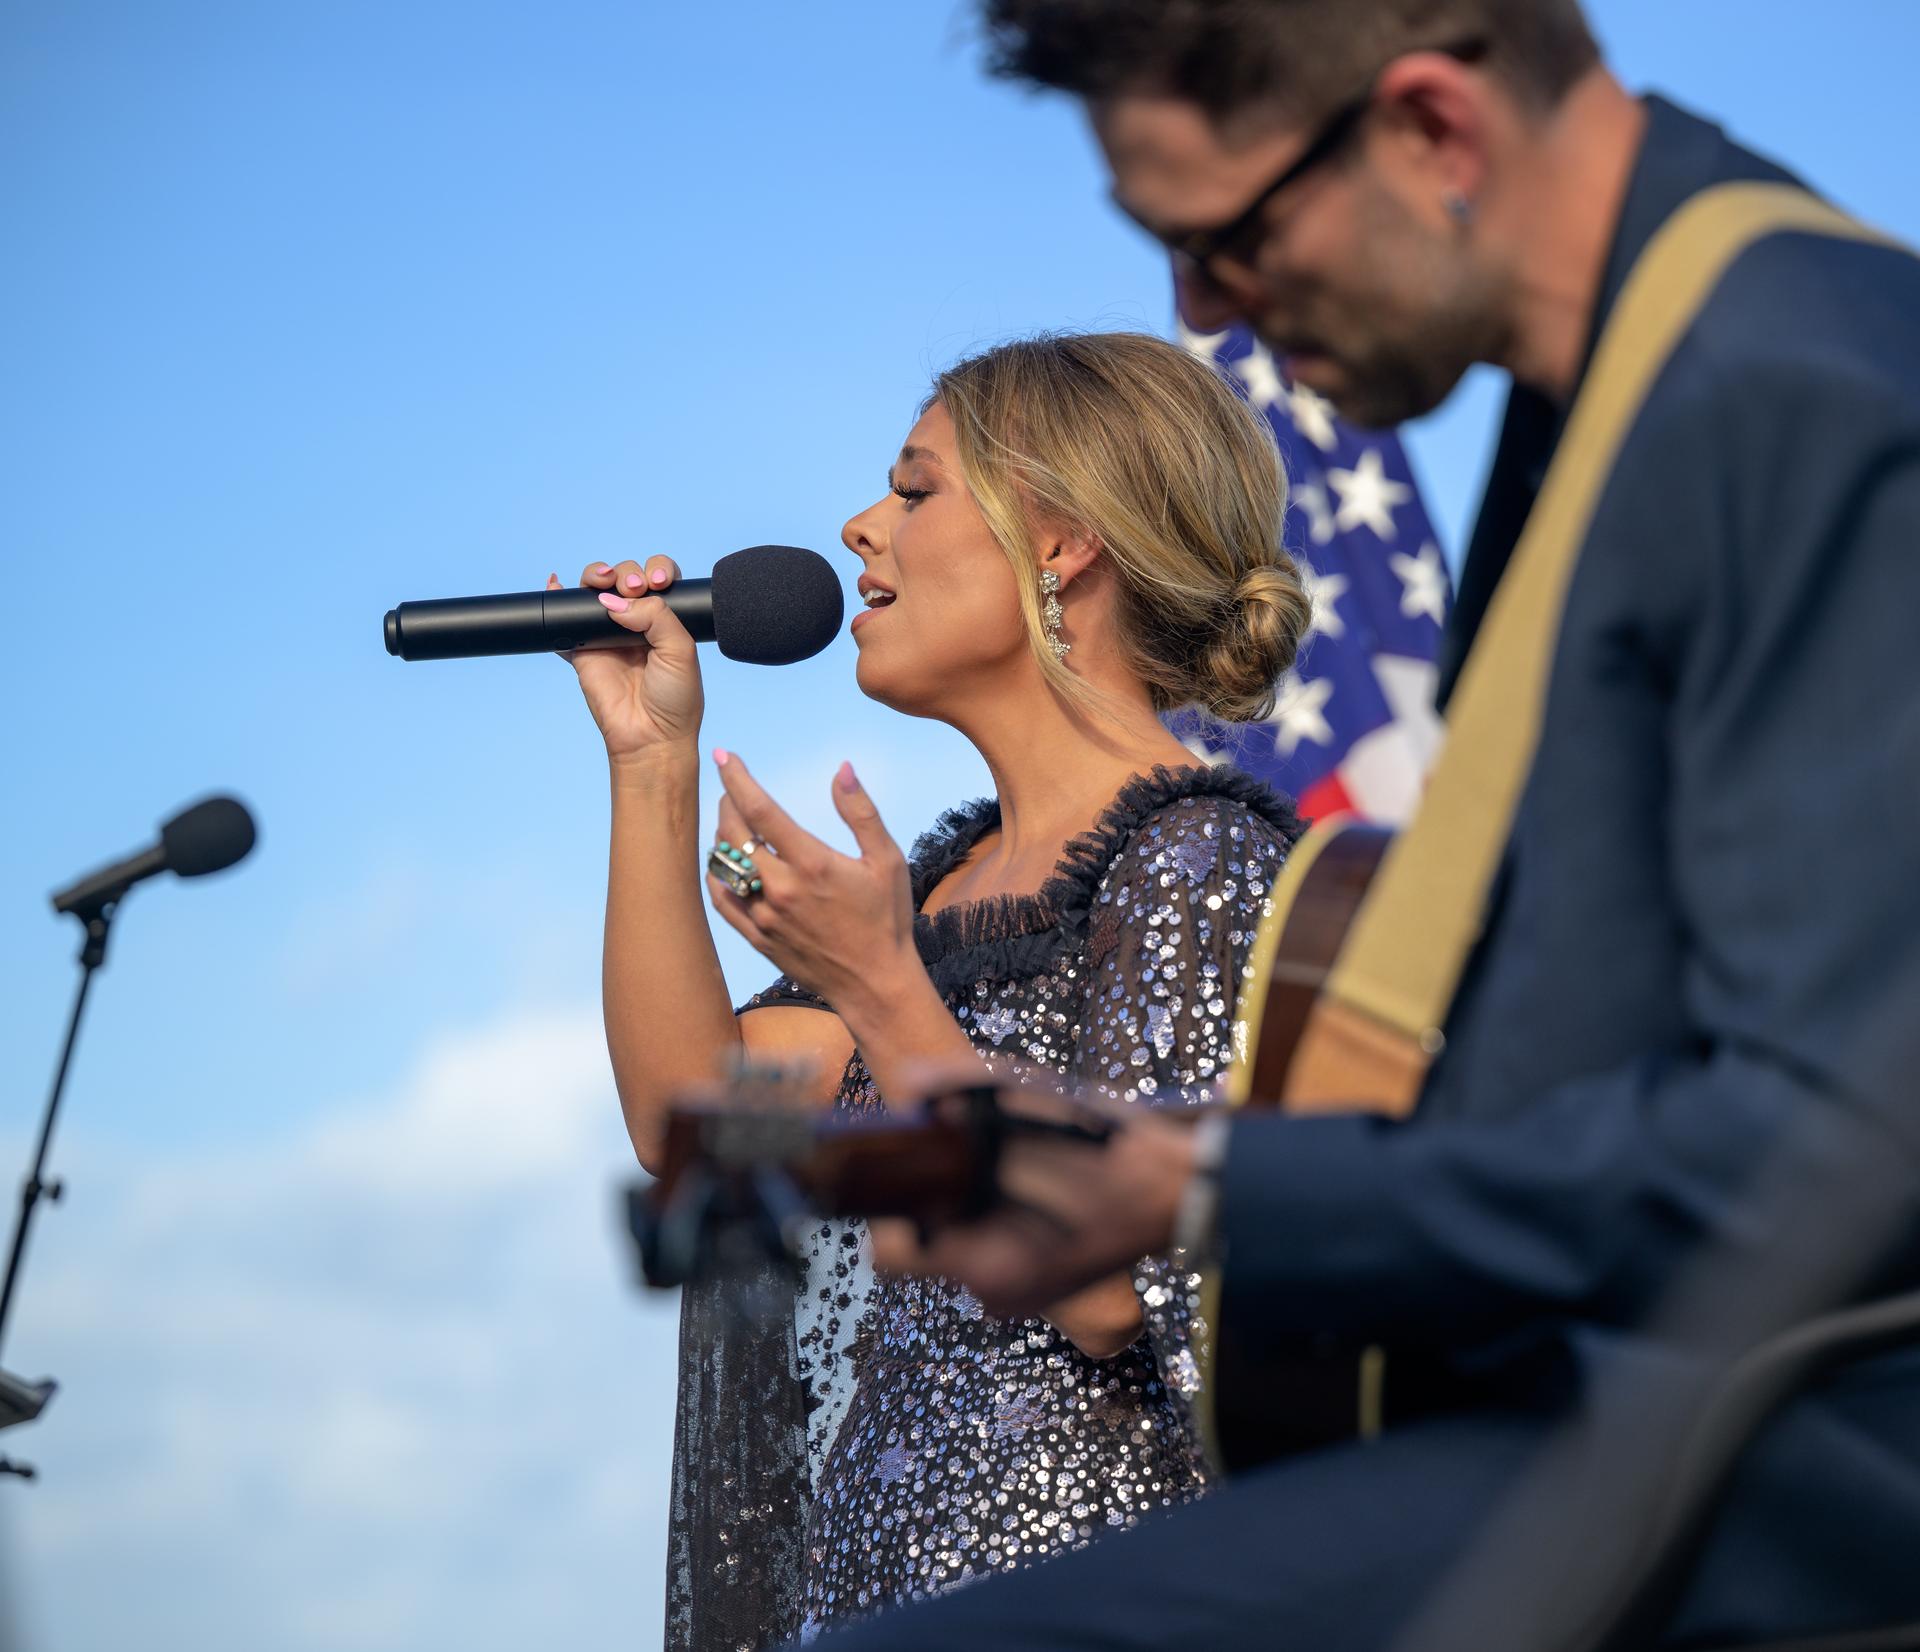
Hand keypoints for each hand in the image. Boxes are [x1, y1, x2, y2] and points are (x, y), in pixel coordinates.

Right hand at [552, 558, 703, 764]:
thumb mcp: (681, 650)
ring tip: (600, 580)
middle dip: (626, 574)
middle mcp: (638, 623)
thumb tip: (615, 600)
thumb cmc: (675, 699)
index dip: (655, 570)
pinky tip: (556, 583)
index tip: (657, 582)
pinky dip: (557, 599)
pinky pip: (565, 621)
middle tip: (633, 588)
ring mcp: (608, 635)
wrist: (652, 736)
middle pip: (624, 578)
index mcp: (667, 620)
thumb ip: (655, 615)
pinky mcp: (582, 650)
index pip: (658, 578)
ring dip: (594, 575)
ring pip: (594, 591)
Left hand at [705, 751, 920, 1016]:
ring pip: (722, 867)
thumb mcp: (887, 860)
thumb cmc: (887, 919)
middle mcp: (780, 888)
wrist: (875, 984)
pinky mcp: (758, 938)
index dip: (737, 778)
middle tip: (734, 791)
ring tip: (733, 825)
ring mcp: (764, 916)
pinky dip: (717, 876)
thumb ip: (861, 812)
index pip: (760, 810)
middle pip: (732, 835)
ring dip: (722, 839)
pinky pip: (722, 901)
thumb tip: (842, 769)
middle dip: (728, 804)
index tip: (724, 755)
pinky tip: (725, 866)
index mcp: (811, 864)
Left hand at [865, 1077, 1197, 1317]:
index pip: (890, 1249)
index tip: (906, 1155)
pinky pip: (989, 1246)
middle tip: (956, 1145)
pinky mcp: (1035, 1283)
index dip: (889, 1197)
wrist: (1186, 1191)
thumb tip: (910, 1082)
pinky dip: (994, 1212)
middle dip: (933, 1190)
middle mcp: (995, 1292)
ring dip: (966, 1198)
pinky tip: (1028, 1181)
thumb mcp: (1038, 1102)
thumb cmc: (1114, 1151)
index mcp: (987, 1262)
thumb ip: (966, 1087)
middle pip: (926, 1239)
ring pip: (958, 1240)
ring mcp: (1017, 1295)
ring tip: (1006, 1159)